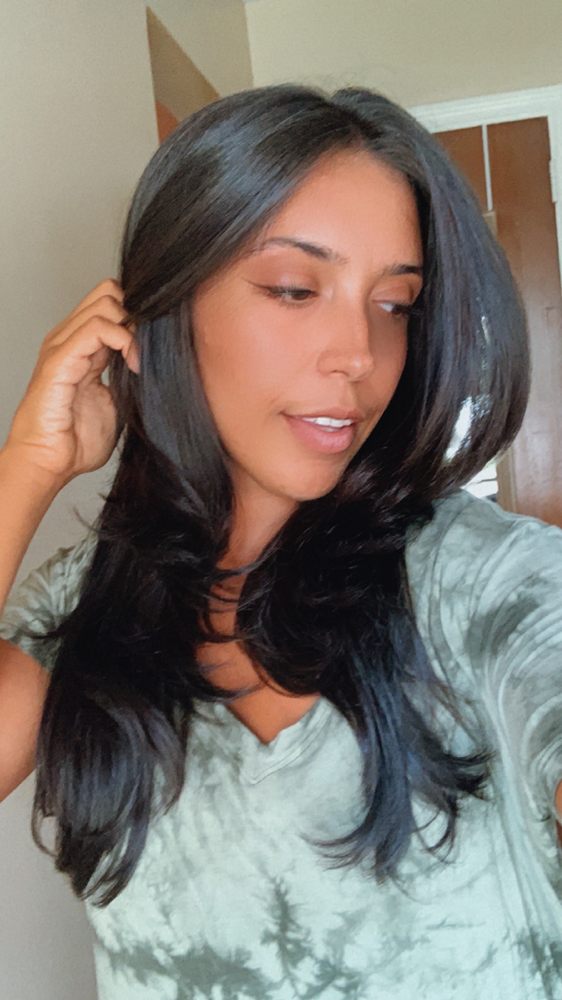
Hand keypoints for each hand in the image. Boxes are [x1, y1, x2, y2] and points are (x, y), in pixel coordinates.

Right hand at [4, 279, 138, 485]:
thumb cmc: (75, 439)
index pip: (113, 302)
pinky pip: (96, 327)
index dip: (140, 316)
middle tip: (150, 347)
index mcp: (83, 346)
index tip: (157, 345)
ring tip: (141, 359)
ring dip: (133, 327)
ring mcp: (63, 345)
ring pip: (105, 301)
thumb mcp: (116, 400)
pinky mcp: (60, 359)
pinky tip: (134, 362)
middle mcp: (70, 338)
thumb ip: (129, 376)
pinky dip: (123, 339)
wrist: (48, 462)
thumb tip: (156, 363)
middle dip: (137, 313)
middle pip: (109, 291)